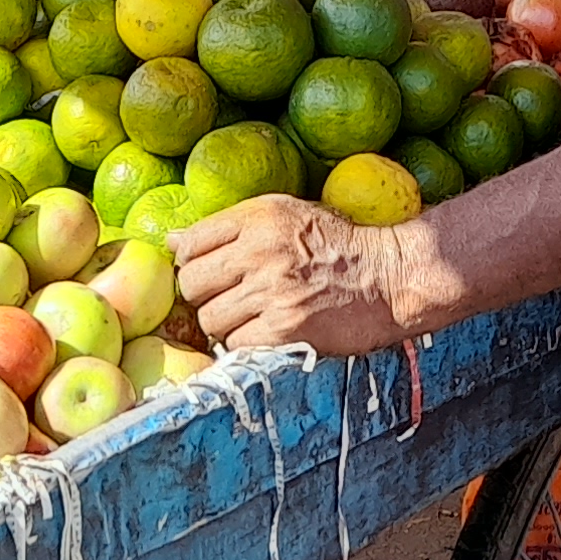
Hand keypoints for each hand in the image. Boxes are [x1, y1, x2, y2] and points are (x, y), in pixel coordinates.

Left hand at [173, 196, 438, 356]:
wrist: (389, 276)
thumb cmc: (337, 245)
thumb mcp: (287, 216)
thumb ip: (231, 228)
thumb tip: (171, 241)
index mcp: (260, 217)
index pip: (190, 242)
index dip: (192, 263)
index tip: (210, 274)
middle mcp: (261, 250)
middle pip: (191, 283)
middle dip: (204, 295)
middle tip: (229, 298)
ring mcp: (272, 291)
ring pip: (209, 319)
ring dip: (224, 323)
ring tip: (250, 317)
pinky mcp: (284, 328)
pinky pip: (235, 343)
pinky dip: (245, 343)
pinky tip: (266, 332)